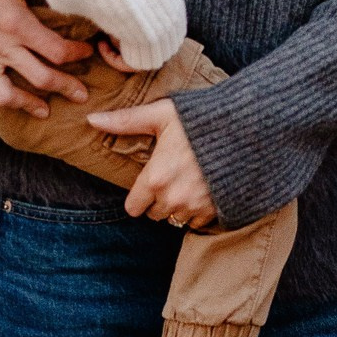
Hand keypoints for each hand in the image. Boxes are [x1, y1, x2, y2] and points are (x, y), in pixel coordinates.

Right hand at [0, 0, 95, 126]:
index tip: (88, 52)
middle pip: (41, 78)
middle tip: (81, 95)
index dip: (77, 54)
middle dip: (65, 87)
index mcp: (18, 24)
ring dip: (27, 105)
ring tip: (44, 112)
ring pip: (7, 95)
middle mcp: (1, 47)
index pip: (57, 50)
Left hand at [89, 95, 218, 228]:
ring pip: (175, 219)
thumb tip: (91, 119)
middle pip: (154, 215)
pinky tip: (203, 187)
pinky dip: (198, 210)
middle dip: (158, 200)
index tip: (149, 181)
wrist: (245, 130)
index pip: (133, 208)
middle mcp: (172, 198)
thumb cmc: (199, 119)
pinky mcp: (214, 211)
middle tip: (170, 176)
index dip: (139, 196)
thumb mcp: (161, 115)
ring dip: (178, 206)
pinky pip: (197, 222)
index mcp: (155, 178)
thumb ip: (125, 120)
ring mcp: (194, 207)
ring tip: (188, 181)